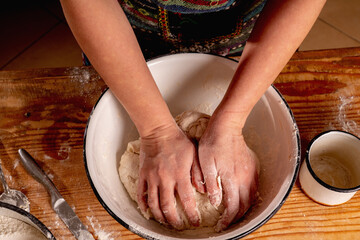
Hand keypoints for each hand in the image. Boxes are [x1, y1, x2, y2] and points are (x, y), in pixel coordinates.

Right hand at [137, 124, 199, 228]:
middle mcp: (165, 179)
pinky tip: (147, 211)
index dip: (191, 215)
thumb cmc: (178, 141)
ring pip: (153, 204)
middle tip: (178, 226)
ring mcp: (152, 178)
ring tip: (164, 222)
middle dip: (174, 221)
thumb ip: (199, 172)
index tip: (195, 222)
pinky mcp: (143, 175)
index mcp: (180, 174)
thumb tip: (203, 190)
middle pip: (168, 207)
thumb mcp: (195, 154)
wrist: (159, 130)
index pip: (187, 201)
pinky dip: (143, 205)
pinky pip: (140, 194)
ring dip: (159, 216)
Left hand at [198, 113, 258, 231]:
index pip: (232, 207)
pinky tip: (242, 197)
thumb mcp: (206, 164)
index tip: (220, 225)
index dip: (227, 219)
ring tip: (234, 213)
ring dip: (244, 208)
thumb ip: (211, 185)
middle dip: (236, 217)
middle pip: (245, 206)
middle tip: (227, 222)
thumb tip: (216, 202)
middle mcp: (245, 178)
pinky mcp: (252, 166)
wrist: (226, 126)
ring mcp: (250, 172)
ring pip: (252, 197)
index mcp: (232, 179)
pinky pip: (254, 187)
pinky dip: (250, 197)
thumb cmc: (213, 143)